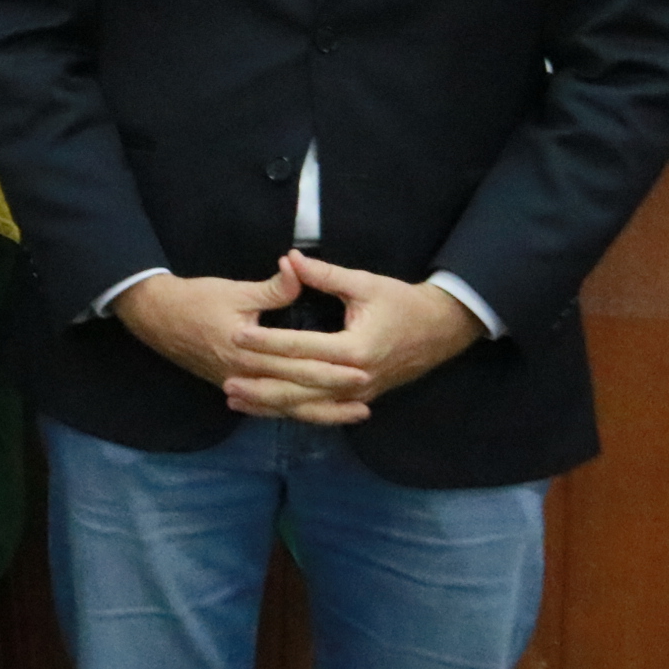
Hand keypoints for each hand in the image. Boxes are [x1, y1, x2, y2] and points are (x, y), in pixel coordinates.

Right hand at [110, 260, 374, 422]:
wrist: (154, 316)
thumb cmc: (195, 300)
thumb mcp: (234, 290)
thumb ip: (272, 288)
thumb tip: (298, 270)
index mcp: (247, 350)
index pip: (297, 364)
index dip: (330, 368)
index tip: (363, 368)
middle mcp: (244, 375)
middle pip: (297, 390)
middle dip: (335, 393)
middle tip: (368, 391)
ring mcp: (237, 384)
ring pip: (286, 406)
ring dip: (321, 411)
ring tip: (354, 414)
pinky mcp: (232, 386)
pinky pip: (270, 407)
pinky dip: (295, 412)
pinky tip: (315, 414)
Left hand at [223, 250, 483, 424]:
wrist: (442, 330)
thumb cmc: (402, 303)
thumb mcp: (364, 283)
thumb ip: (324, 274)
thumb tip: (290, 258)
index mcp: (355, 347)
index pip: (301, 347)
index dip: (267, 342)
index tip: (236, 335)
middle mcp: (356, 377)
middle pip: (300, 385)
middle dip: (261, 382)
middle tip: (226, 378)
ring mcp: (359, 392)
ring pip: (308, 405)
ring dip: (271, 403)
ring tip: (235, 399)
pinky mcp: (360, 397)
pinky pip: (321, 410)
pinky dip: (293, 410)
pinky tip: (266, 410)